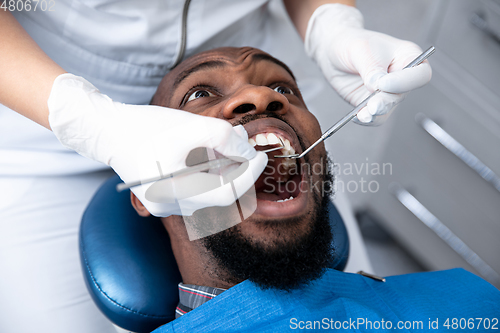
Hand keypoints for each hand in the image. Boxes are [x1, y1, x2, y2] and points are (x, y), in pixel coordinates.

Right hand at [47, 74, 267, 216]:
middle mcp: (170, 207)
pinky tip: (203, 158)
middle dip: (236, 172)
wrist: (108, 131)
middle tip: (243, 148)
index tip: (262, 156)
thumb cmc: (146, 126)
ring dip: (222, 174)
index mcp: (176, 192)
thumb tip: (248, 151)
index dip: (250, 175)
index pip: (229, 193)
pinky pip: (192, 193)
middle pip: (219, 196)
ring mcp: (163, 206)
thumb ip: (225, 138)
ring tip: (223, 149)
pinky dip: (205, 177)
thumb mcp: (191, 126)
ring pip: (207, 195)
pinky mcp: (159, 200)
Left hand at [305, 4, 431, 123]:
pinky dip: (366, 119)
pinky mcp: (372, 104)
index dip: (405, 82)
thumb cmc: (352, 42)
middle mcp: (400, 78)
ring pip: (388, 109)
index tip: (383, 83)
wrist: (333, 51)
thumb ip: (371, 68)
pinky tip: (357, 116)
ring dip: (376, 113)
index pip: (420, 75)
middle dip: (386, 101)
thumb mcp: (361, 49)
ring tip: (364, 114)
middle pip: (402, 95)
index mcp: (407, 57)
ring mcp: (386, 93)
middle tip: (373, 105)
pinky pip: (374, 117)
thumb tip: (377, 86)